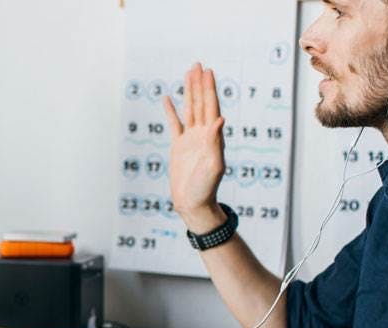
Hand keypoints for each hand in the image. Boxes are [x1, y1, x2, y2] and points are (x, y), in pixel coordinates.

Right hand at [163, 64, 227, 232]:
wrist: (193, 202)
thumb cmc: (206, 188)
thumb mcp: (214, 165)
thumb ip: (216, 142)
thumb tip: (220, 119)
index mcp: (213, 137)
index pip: (211, 107)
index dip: (209, 89)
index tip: (208, 72)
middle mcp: (203, 134)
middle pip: (201, 103)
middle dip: (200, 84)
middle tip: (198, 65)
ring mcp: (191, 139)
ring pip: (189, 109)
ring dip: (189, 92)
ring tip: (188, 74)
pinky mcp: (179, 146)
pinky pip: (174, 124)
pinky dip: (171, 111)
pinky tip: (167, 99)